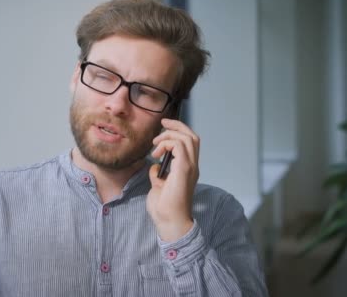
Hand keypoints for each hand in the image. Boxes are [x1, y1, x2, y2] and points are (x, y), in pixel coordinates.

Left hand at [147, 118, 199, 241]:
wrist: (169, 222)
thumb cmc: (164, 209)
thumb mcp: (158, 186)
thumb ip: (158, 175)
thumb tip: (154, 167)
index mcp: (188, 170)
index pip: (190, 143)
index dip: (178, 131)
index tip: (163, 128)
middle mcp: (192, 166)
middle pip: (192, 136)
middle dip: (177, 125)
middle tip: (162, 124)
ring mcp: (190, 167)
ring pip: (188, 138)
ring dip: (169, 136)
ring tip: (155, 146)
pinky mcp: (184, 169)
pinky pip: (179, 145)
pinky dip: (167, 143)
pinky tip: (157, 154)